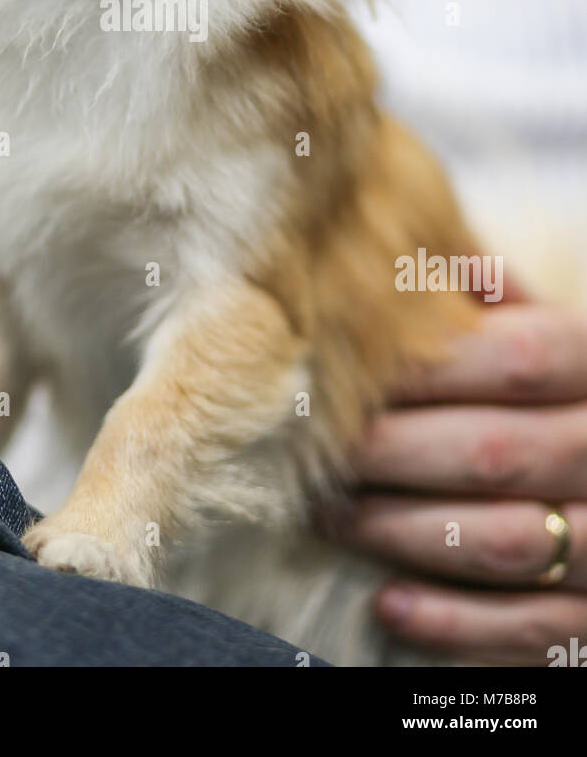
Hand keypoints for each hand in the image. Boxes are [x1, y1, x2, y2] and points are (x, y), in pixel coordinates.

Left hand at [323, 302, 586, 663]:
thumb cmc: (559, 392)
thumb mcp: (546, 334)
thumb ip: (495, 300)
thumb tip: (423, 252)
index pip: (515, 357)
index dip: (424, 367)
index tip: (346, 373)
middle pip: (496, 452)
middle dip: (392, 452)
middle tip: (320, 450)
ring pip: (505, 542)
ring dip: (403, 532)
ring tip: (333, 515)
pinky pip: (529, 627)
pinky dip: (452, 621)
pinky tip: (388, 602)